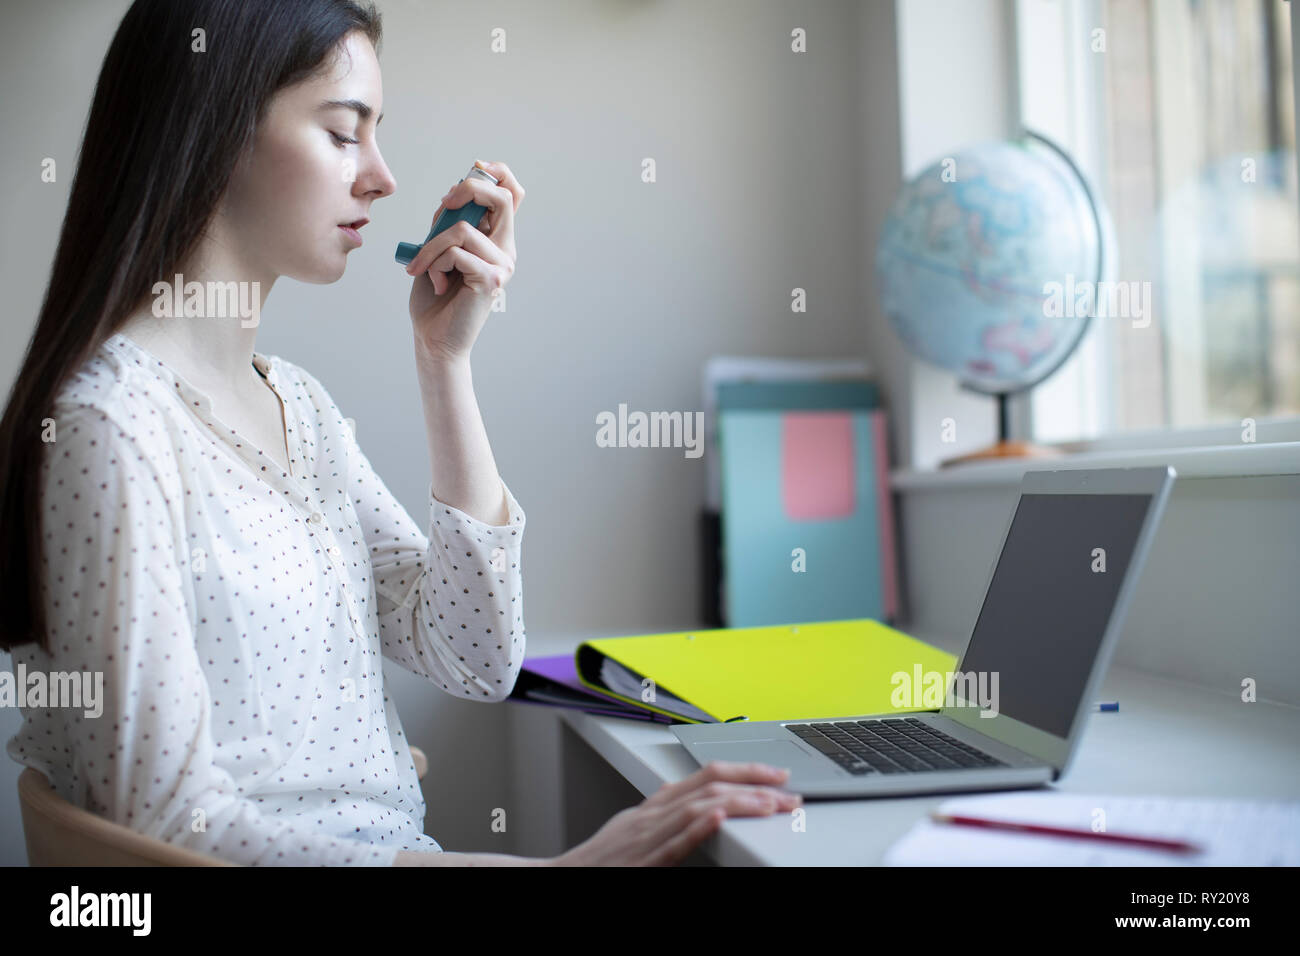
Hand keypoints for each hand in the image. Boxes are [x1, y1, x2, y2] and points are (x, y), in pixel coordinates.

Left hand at [406, 160, 523, 359]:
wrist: (435, 338)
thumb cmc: (435, 297)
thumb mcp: (438, 248)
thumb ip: (449, 223)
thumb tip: (453, 193)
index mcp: (497, 239)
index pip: (512, 194)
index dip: (497, 173)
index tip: (474, 169)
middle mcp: (506, 250)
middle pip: (502, 198)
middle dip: (467, 190)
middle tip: (444, 206)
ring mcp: (502, 266)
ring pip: (462, 230)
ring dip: (431, 246)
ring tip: (423, 268)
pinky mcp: (490, 280)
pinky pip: (455, 252)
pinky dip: (434, 263)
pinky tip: (437, 284)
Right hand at [549, 761, 802, 865]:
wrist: (556, 880)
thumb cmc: (596, 863)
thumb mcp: (633, 832)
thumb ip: (665, 820)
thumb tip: (700, 810)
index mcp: (653, 807)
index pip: (705, 775)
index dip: (744, 769)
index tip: (776, 774)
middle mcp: (652, 814)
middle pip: (709, 782)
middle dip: (754, 781)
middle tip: (790, 790)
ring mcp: (646, 836)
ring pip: (698, 805)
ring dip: (741, 801)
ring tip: (772, 804)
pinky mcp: (642, 863)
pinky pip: (673, 841)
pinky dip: (698, 825)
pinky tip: (720, 817)